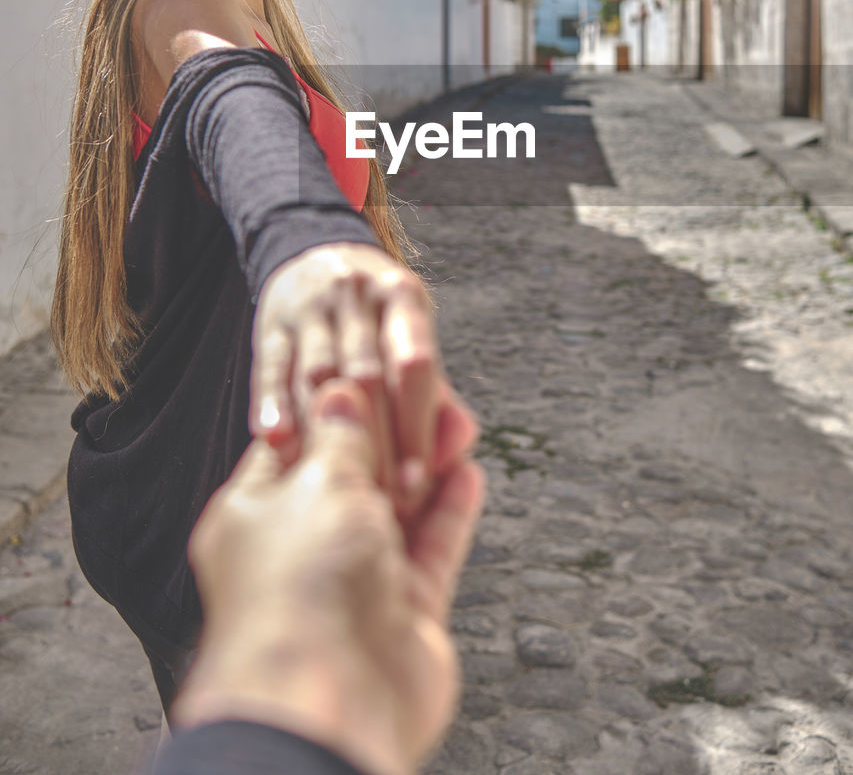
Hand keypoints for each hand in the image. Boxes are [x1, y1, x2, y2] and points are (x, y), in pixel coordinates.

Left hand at [173, 380, 485, 774]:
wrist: (329, 702)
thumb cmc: (299, 589)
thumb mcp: (317, 481)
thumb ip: (340, 435)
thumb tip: (341, 394)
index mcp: (255, 516)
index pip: (295, 445)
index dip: (333, 408)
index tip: (367, 374)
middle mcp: (302, 549)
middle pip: (351, 477)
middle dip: (389, 437)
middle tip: (423, 396)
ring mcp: (353, 583)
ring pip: (396, 512)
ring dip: (425, 470)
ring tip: (454, 425)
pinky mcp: (402, 613)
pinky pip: (430, 549)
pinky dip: (449, 512)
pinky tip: (467, 474)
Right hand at [250, 242, 440, 511]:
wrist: (318, 256)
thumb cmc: (379, 318)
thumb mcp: (412, 335)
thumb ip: (437, 396)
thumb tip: (461, 448)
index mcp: (402, 296)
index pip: (415, 364)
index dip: (418, 426)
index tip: (420, 483)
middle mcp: (356, 294)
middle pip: (366, 375)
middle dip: (375, 442)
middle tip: (379, 501)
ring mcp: (310, 307)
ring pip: (317, 374)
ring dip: (325, 434)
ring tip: (332, 487)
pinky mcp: (271, 325)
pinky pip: (270, 369)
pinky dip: (275, 408)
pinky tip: (279, 445)